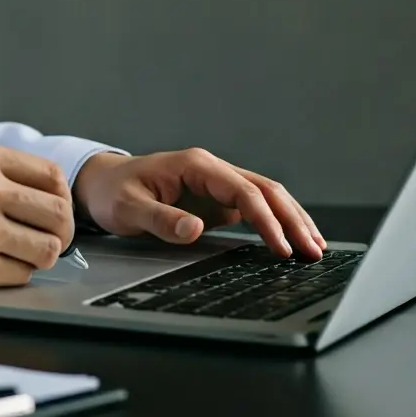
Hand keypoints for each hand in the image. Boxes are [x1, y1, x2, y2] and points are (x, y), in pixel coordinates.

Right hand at [0, 140, 74, 288]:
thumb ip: (0, 170)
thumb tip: (48, 195)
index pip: (52, 176)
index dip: (61, 197)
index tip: (54, 209)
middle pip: (59, 214)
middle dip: (60, 230)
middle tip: (49, 238)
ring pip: (47, 249)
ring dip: (39, 254)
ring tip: (20, 252)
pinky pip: (22, 274)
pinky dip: (15, 272)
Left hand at [72, 150, 325, 259]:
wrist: (100, 184)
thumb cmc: (111, 192)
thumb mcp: (128, 208)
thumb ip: (160, 219)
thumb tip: (195, 230)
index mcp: (196, 165)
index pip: (243, 191)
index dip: (266, 219)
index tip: (281, 247)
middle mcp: (212, 170)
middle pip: (265, 190)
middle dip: (292, 220)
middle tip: (314, 251)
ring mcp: (216, 184)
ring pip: (266, 196)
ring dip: (291, 219)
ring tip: (315, 247)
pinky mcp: (216, 200)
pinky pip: (254, 209)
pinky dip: (276, 223)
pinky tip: (291, 241)